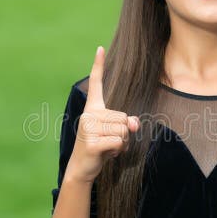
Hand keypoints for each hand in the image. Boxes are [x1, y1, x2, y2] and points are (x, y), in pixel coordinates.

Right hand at [66, 46, 140, 183]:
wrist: (82, 168)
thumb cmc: (100, 148)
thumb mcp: (115, 134)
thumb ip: (126, 124)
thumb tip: (134, 122)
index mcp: (92, 109)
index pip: (96, 84)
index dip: (98, 66)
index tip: (100, 48)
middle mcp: (89, 114)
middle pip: (124, 117)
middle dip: (123, 133)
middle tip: (109, 141)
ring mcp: (88, 127)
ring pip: (123, 130)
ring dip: (122, 142)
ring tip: (108, 147)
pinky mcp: (92, 142)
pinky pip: (118, 141)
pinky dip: (118, 150)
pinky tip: (106, 153)